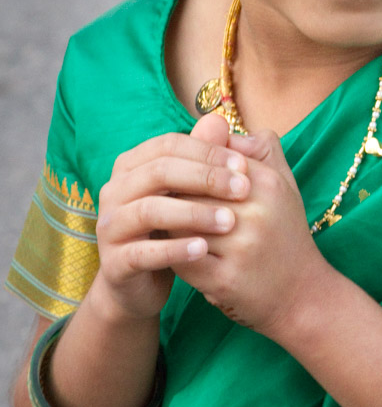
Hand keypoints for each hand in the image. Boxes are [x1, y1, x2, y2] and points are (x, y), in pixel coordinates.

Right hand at [93, 120, 250, 321]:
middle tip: (243, 190)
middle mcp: (115, 190)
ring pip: (149, 210)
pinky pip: (142, 252)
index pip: (168, 145)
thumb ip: (201, 160)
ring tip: (230, 222)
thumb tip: (219, 120)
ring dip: (193, 214)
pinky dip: (174, 249)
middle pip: (159, 172)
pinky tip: (204, 250)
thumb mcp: (188, 195)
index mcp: (132, 166)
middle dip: (205, 178)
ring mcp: (110, 226)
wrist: (141, 285)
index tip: (245, 166)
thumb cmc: (171, 231)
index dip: (208, 152)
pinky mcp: (113, 262)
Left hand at [176, 113, 329, 341]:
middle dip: (170, 199)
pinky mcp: (226, 280)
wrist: (302, 294)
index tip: (170, 176)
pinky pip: (182, 259)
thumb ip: (252, 147)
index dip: (183, 170)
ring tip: (158, 226)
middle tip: (153, 200)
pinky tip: (170, 252)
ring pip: (181, 226)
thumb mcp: (281, 183)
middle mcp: (256, 213)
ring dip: (166, 227)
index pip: (205, 163)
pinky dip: (172, 255)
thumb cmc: (286, 233)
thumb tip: (211, 120)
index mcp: (266, 183)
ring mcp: (241, 248)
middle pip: (188, 193)